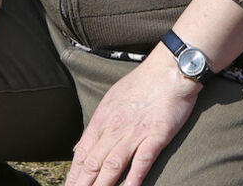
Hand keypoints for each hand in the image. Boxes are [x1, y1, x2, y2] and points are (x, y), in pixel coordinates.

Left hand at [64, 46, 201, 185]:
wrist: (169, 69)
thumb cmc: (141, 83)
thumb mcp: (110, 101)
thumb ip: (95, 127)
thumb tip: (78, 149)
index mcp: (102, 120)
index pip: (82, 155)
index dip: (74, 176)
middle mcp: (114, 128)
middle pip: (93, 164)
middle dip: (82, 185)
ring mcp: (135, 133)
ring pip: (113, 165)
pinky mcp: (156, 135)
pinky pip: (142, 160)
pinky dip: (134, 177)